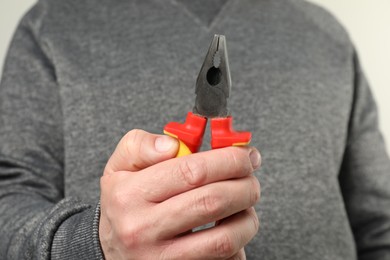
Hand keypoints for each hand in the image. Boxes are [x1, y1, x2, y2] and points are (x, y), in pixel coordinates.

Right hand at [100, 129, 260, 258]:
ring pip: (224, 238)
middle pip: (212, 202)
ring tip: (244, 204)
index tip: (245, 155)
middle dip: (245, 185)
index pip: (192, 171)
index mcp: (129, 194)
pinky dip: (237, 244)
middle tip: (251, 178)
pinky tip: (229, 228)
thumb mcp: (120, 166)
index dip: (228, 159)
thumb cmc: (124, 201)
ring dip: (247, 217)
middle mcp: (143, 229)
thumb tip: (173, 145)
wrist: (112, 247)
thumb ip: (141, 146)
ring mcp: (162, 259)